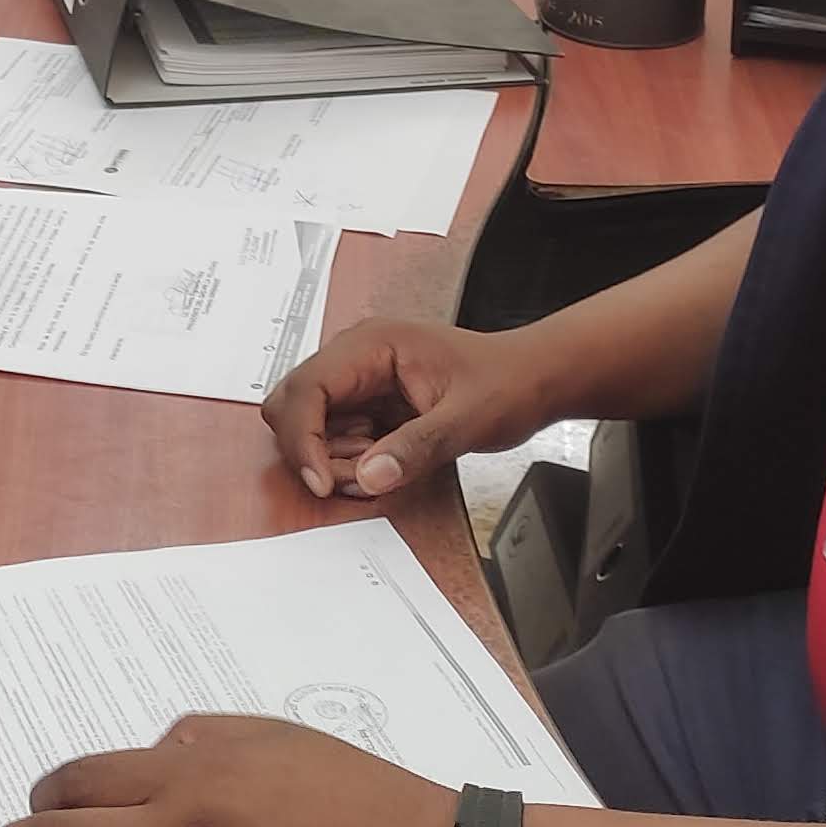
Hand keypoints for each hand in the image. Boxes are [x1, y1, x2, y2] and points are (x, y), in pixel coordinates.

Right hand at [262, 319, 558, 500]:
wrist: (533, 379)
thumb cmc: (507, 383)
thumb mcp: (468, 420)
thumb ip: (417, 448)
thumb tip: (368, 476)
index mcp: (373, 344)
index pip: (307, 388)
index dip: (302, 438)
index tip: (321, 482)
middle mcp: (356, 356)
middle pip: (292, 404)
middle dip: (313, 450)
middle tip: (355, 476)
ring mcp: (359, 380)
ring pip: (309, 425)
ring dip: (332, 458)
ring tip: (384, 464)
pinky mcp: (367, 403)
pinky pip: (334, 436)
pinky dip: (348, 460)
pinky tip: (385, 460)